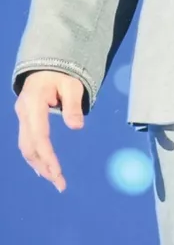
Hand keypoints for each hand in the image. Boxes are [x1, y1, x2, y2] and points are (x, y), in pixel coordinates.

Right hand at [15, 71, 85, 191]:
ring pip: (26, 147)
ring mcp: (22, 117)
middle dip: (43, 166)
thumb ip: (73, 104)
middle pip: (29, 146)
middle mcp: (23, 113)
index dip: (47, 156)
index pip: (39, 136)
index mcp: (34, 104)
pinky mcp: (25, 120)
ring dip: (39, 165)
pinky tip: (42, 169)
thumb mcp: (72, 84)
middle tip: (60, 183)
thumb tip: (76, 127)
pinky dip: (35, 156)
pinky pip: (27, 142)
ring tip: (54, 180)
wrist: (45, 66)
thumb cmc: (61, 73)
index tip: (57, 172)